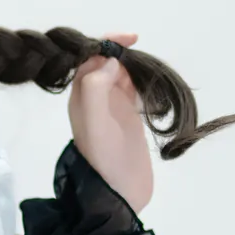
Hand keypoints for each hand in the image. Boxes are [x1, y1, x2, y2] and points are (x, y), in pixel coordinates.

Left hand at [67, 31, 153, 214]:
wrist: (118, 195)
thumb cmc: (103, 159)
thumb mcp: (94, 122)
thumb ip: (96, 88)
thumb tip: (109, 59)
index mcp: (80, 97)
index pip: (87, 59)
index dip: (105, 44)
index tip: (130, 39)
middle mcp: (94, 99)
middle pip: (105, 63)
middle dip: (122, 53)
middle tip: (143, 55)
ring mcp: (112, 109)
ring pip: (121, 75)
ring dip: (134, 67)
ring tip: (150, 69)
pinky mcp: (129, 119)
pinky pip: (134, 90)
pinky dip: (144, 83)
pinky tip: (154, 85)